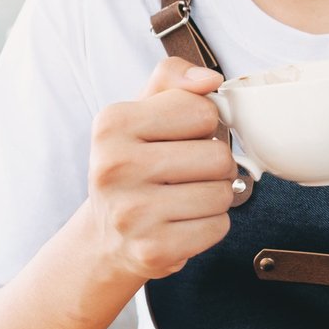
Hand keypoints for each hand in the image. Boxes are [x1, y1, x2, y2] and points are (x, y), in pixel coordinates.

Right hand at [85, 57, 237, 282]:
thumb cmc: (132, 167)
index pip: (201, 111)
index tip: (180, 138)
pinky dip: (209, 225)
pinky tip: (182, 222)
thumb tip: (210, 79)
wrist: (106, 237)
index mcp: (111, 124)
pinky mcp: (153, 250)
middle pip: (217, 155)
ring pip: (222, 193)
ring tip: (183, 197)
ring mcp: (131, 213)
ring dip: (214, 195)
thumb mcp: (139, 114)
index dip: (203, 124)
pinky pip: (218, 227)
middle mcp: (114, 167)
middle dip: (212, 164)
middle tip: (185, 173)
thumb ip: (172, 79)